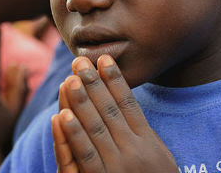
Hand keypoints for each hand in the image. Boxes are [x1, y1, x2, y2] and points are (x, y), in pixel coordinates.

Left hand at [52, 55, 176, 172]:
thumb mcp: (158, 158)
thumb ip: (143, 135)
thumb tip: (129, 108)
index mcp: (148, 141)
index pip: (129, 103)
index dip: (116, 80)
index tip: (105, 58)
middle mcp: (134, 150)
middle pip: (111, 110)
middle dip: (94, 84)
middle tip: (81, 61)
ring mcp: (118, 166)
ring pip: (96, 128)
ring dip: (82, 102)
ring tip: (70, 79)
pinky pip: (85, 156)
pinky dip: (73, 135)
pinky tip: (62, 116)